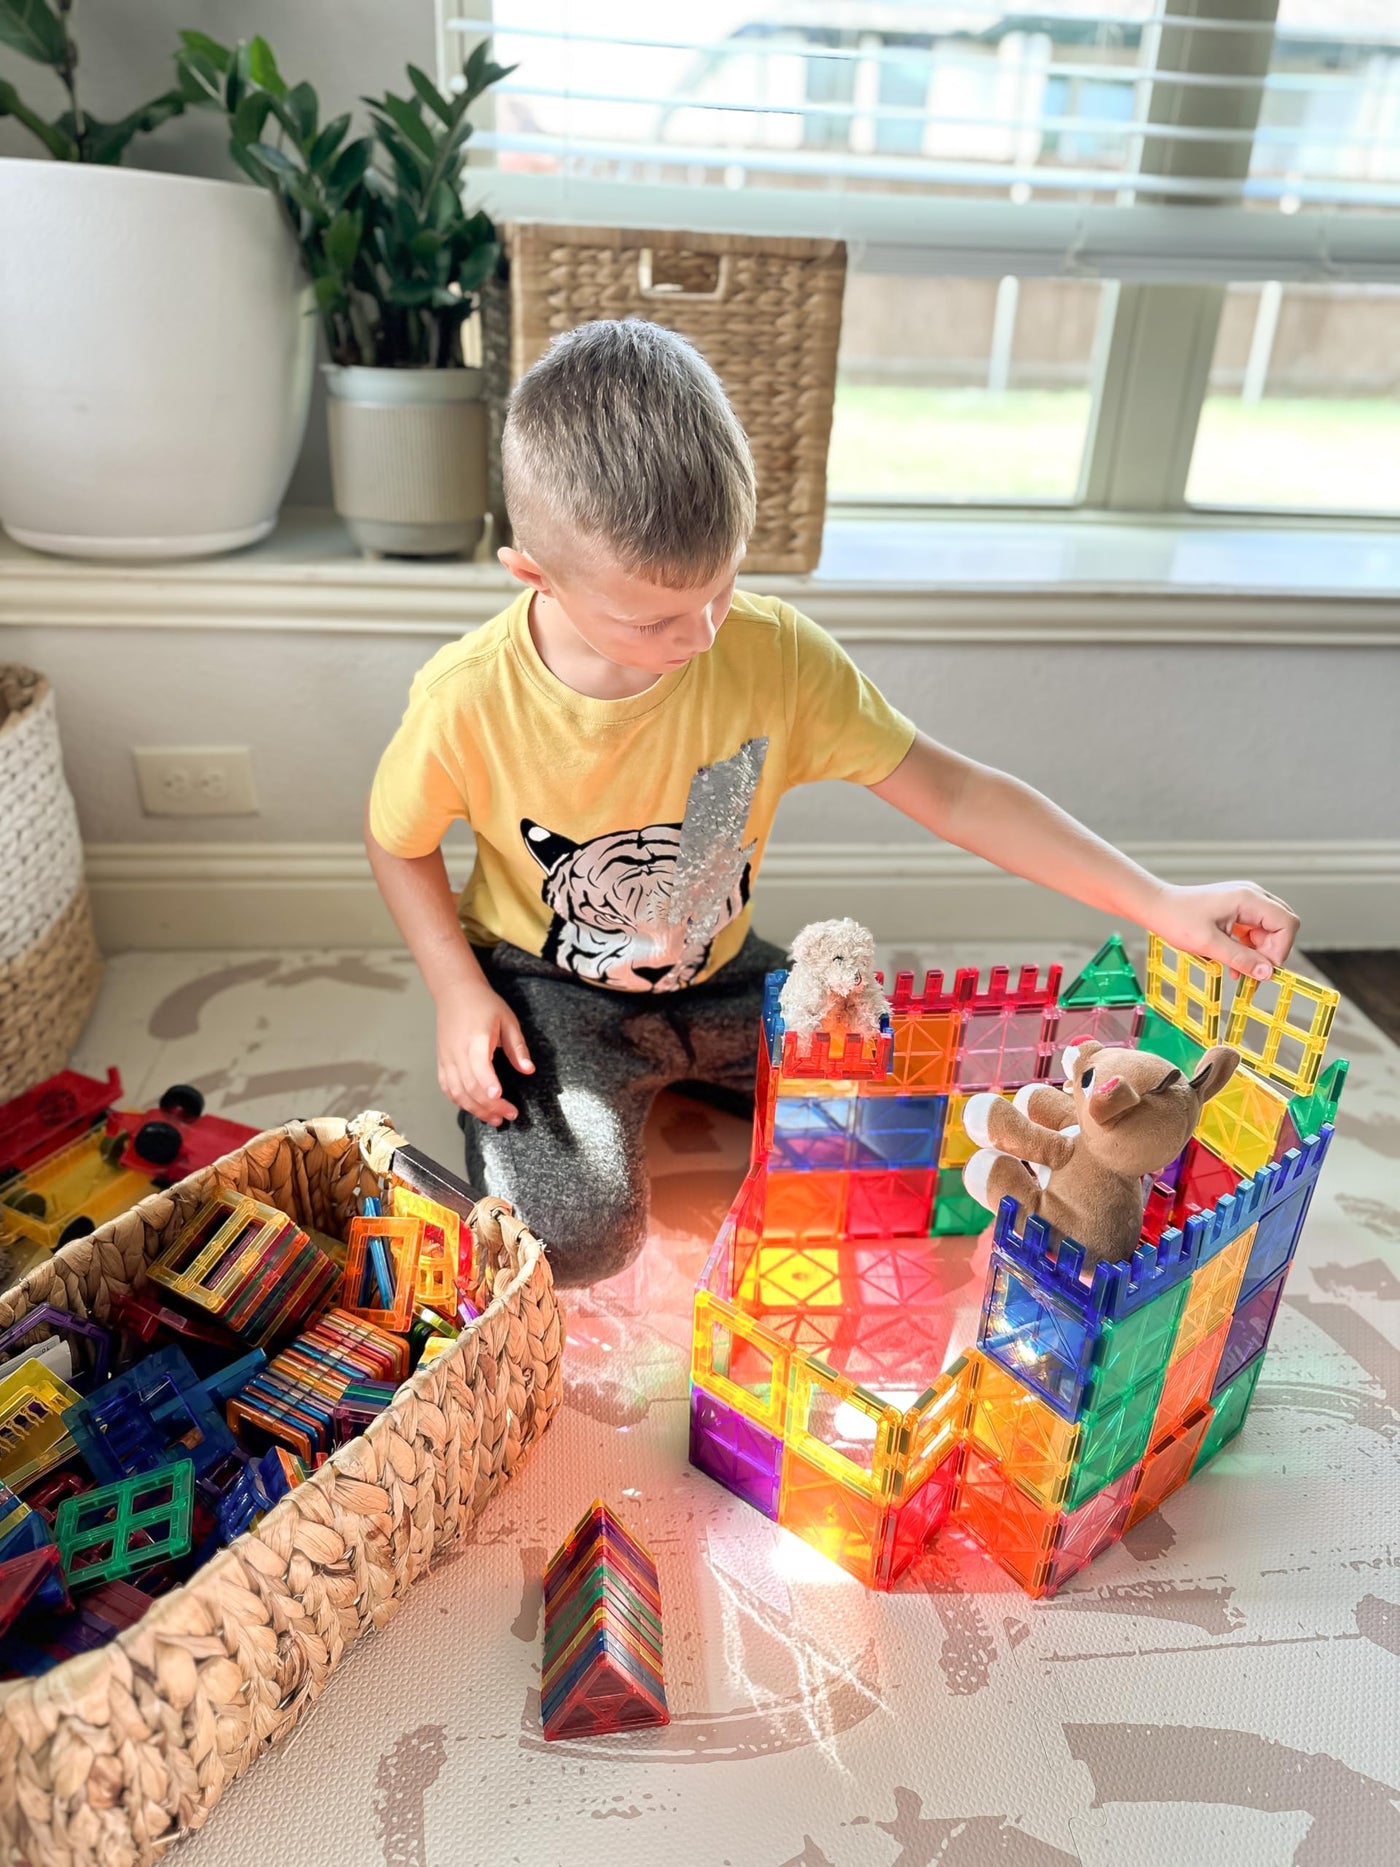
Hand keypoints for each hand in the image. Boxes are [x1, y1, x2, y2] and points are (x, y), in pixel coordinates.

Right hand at [435, 978, 533, 1124]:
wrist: (455, 993)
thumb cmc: (483, 1004)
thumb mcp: (508, 1020)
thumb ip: (518, 1047)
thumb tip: (528, 1070)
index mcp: (476, 1039)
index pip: (479, 1067)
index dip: (488, 1085)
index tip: (501, 1098)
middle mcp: (458, 1051)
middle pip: (470, 1086)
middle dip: (490, 1105)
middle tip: (510, 1115)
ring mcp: (447, 1058)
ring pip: (457, 1092)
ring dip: (476, 1109)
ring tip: (495, 1119)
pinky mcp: (442, 1062)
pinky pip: (448, 1088)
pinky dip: (460, 1102)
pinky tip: (476, 1109)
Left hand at [1151, 881, 1299, 979]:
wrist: (1157, 907)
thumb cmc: (1176, 919)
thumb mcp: (1208, 944)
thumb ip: (1240, 958)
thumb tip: (1267, 973)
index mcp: (1248, 898)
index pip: (1286, 923)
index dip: (1281, 949)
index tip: (1264, 968)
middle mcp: (1251, 896)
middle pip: (1281, 926)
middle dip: (1270, 952)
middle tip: (1252, 972)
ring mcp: (1245, 902)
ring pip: (1268, 931)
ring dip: (1258, 953)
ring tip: (1238, 971)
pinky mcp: (1237, 910)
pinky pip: (1254, 931)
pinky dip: (1248, 948)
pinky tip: (1233, 964)